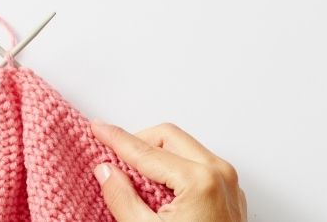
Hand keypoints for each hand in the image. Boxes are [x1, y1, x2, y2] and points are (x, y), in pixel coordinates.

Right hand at [91, 121, 246, 221]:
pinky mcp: (229, 194)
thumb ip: (123, 198)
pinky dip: (174, 166)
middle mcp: (219, 174)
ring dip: (157, 155)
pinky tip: (158, 188)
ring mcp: (228, 183)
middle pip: (168, 137)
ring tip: (135, 177)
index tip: (97, 129)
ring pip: (184, 147)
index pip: (145, 150)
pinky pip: (197, 163)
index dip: (116, 138)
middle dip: (138, 142)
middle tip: (114, 157)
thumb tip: (107, 171)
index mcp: (199, 181)